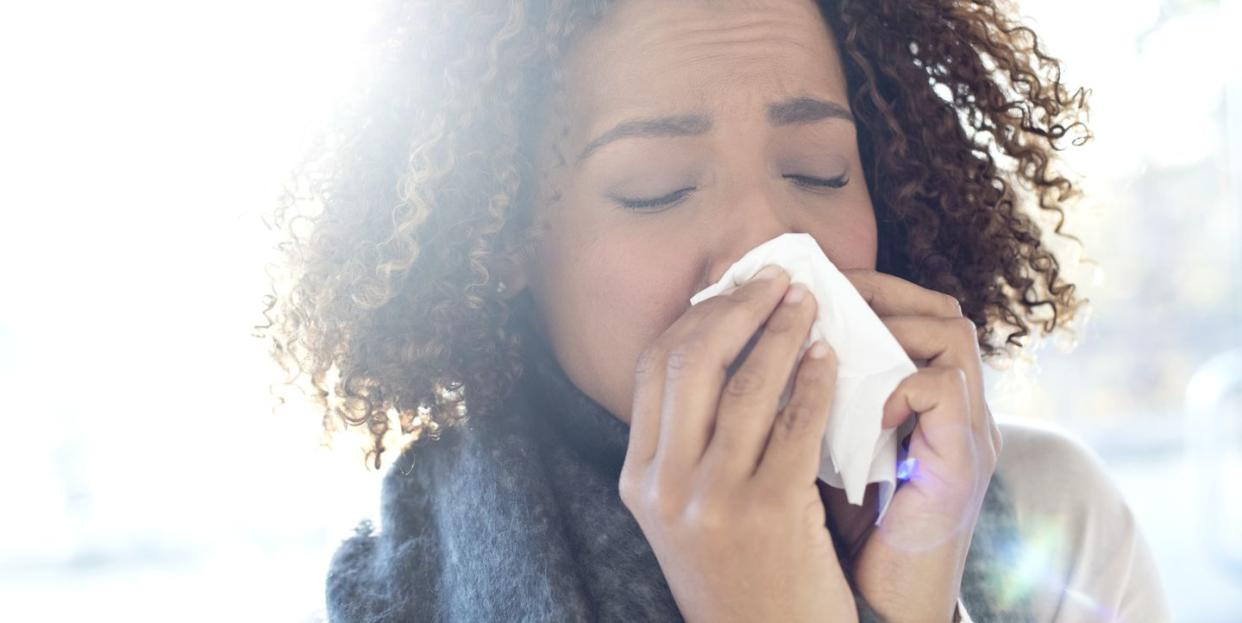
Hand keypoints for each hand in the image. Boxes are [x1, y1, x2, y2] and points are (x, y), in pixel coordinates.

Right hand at [619, 264, 857, 622]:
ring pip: (747, 385)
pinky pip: (797, 423)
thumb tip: (720, 348)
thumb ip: (689, 443)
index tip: (735, 288)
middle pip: (691, 362)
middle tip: (778, 280)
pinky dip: (816, 380)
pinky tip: (831, 358)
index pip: (653, 369)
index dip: (697, 317)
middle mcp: (665, 485)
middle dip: (738, 308)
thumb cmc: (737, 573)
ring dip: (783, 332)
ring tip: (810, 305)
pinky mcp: (772, 512)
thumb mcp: (686, 512)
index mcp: (637, 478)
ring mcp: (714, 500)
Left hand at [824, 270, 1001, 622]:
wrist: (881, 610)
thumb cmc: (841, 537)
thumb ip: (808, 407)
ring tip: (828, 334)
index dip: (866, 290)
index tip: (804, 287)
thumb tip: (750, 349)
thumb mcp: (820, 456)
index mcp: (924, 406)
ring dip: (886, 325)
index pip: (916, 311)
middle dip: (877, 291)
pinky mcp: (965, 465)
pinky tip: (858, 405)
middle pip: (943, 309)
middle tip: (815, 291)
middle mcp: (958, 411)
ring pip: (952, 332)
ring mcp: (970, 435)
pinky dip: (896, 383)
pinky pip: (943, 387)